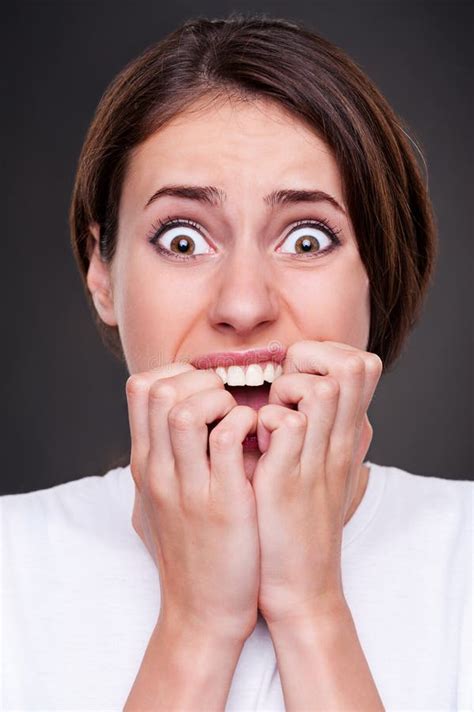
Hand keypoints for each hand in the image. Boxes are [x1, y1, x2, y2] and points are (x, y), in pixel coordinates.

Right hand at [125, 362, 259, 642]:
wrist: (201, 612)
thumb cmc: (187, 552)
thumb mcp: (156, 503)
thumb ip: (160, 460)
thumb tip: (168, 422)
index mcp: (145, 465)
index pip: (140, 389)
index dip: (177, 373)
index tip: (206, 387)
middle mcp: (159, 471)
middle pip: (158, 390)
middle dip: (197, 378)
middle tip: (226, 396)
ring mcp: (188, 487)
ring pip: (186, 410)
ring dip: (219, 398)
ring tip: (239, 414)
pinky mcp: (224, 504)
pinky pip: (228, 439)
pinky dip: (244, 423)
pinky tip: (258, 434)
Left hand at [252, 340, 382, 625]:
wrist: (301, 586)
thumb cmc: (300, 526)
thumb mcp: (322, 474)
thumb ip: (318, 435)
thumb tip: (296, 399)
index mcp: (346, 440)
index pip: (362, 366)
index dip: (327, 358)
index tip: (294, 379)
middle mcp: (339, 445)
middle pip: (353, 367)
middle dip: (310, 363)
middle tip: (279, 391)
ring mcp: (316, 461)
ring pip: (323, 389)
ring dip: (285, 391)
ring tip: (264, 418)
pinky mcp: (288, 481)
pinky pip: (285, 423)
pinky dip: (262, 423)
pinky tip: (250, 443)